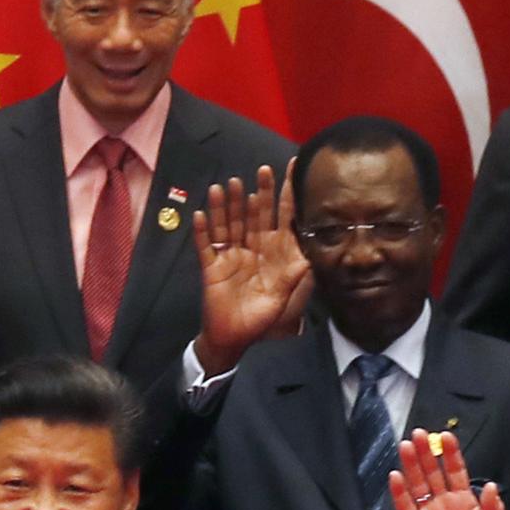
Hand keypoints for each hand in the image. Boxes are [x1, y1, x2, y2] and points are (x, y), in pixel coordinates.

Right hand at [187, 164, 309, 379]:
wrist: (235, 338)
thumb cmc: (261, 318)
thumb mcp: (283, 297)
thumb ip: (293, 277)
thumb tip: (308, 259)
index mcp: (272, 252)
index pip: (281, 217)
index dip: (286, 195)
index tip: (290, 172)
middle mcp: (251, 249)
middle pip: (254, 215)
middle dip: (258, 193)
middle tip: (261, 171)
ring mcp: (230, 256)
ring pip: (228, 225)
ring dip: (227, 206)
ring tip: (228, 186)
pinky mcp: (212, 268)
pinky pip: (206, 246)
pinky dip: (202, 231)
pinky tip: (202, 214)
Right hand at [388, 427, 505, 509]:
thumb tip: (490, 487)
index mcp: (465, 502)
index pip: (456, 471)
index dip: (450, 454)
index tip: (445, 436)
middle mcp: (445, 503)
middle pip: (433, 472)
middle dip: (425, 453)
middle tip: (418, 434)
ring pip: (417, 484)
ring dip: (410, 466)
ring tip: (404, 447)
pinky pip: (405, 507)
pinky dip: (399, 492)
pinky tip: (395, 477)